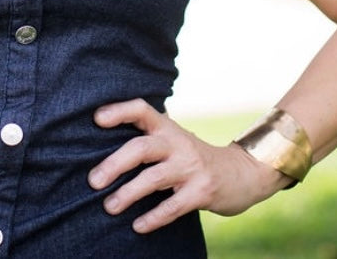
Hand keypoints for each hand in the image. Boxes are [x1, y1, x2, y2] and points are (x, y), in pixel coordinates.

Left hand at [87, 99, 287, 231]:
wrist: (243, 173)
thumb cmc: (194, 158)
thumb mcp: (174, 141)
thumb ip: (148, 142)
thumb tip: (100, 154)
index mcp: (168, 128)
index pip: (142, 110)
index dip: (119, 111)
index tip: (97, 119)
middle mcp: (178, 144)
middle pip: (141, 148)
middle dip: (114, 164)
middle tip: (93, 181)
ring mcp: (191, 167)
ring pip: (153, 178)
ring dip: (128, 194)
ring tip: (109, 207)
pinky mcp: (202, 191)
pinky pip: (173, 207)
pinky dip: (154, 217)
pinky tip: (138, 226)